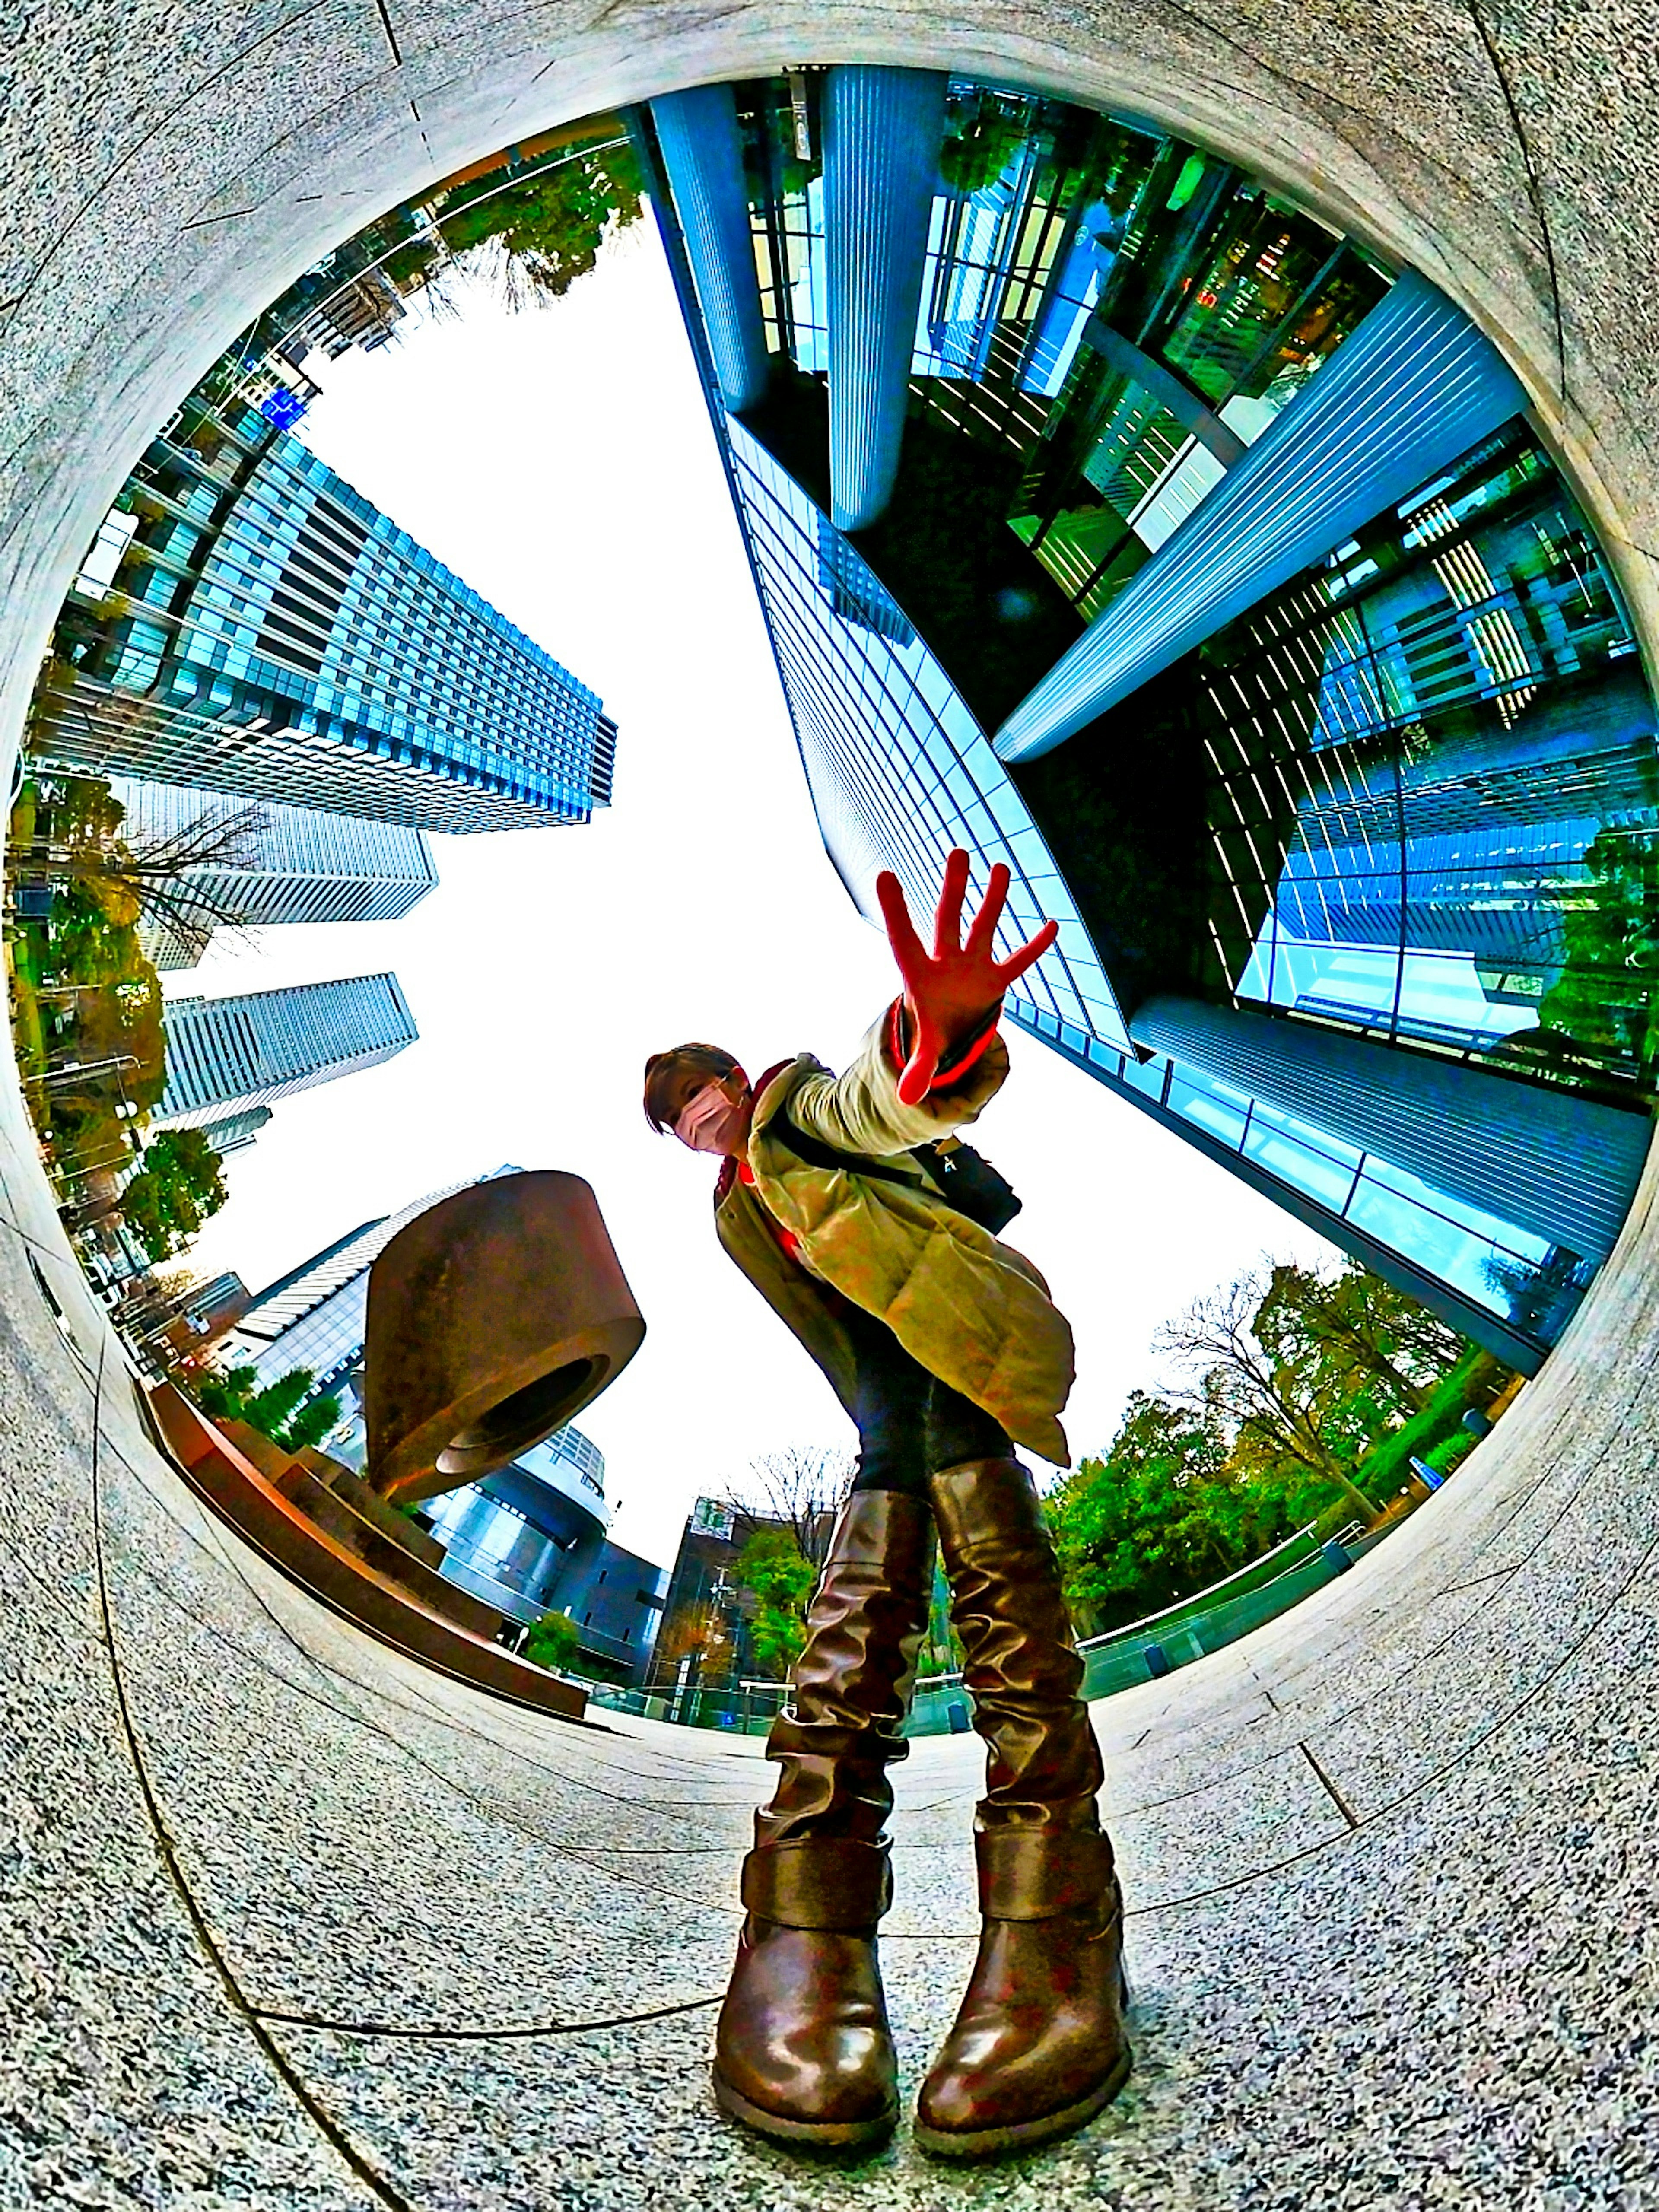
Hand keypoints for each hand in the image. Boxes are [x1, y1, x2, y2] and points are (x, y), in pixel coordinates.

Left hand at [876, 849, 1058, 1105]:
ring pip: (983, 926)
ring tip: (1000, 867)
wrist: (950, 1027)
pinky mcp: (997, 978)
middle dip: (954, 889)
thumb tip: (908, 1097)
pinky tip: (1053, 926)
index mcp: (919, 975)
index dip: (895, 911)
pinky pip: (1019, 961)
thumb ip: (919, 1068)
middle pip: (948, 920)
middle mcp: (946, 962)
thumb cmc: (932, 1028)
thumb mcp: (926, 1049)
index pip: (904, 938)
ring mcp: (973, 965)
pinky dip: (1035, 946)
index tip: (884, 875)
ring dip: (992, 899)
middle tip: (959, 853)